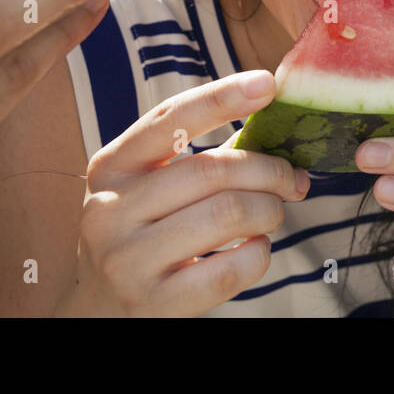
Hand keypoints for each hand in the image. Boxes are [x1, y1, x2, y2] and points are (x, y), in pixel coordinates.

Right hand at [58, 71, 309, 316]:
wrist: (100, 310)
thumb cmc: (144, 235)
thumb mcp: (150, 189)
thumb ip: (204, 159)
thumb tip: (275, 128)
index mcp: (111, 167)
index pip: (170, 118)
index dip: (222, 97)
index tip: (267, 83)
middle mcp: (109, 210)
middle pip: (212, 170)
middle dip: (269, 171)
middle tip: (293, 180)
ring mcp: (126, 260)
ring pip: (226, 214)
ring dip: (268, 211)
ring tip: (272, 215)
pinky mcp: (152, 303)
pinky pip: (230, 269)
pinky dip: (259, 255)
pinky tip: (255, 249)